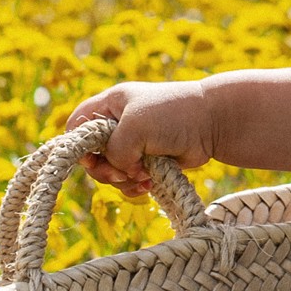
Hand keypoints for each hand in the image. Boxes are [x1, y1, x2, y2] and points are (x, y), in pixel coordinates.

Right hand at [64, 80, 220, 193]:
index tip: (92, 158)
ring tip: (143, 176)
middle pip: (92, 156)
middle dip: (105, 169)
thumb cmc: (172, 115)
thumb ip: (114, 150)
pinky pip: (129, 180)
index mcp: (110, 104)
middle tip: (124, 172)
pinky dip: (134, 186)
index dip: (77, 145)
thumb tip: (117, 170)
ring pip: (110, 172)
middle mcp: (118, 124)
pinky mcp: (147, 161)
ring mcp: (133, 144)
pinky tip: (148, 185)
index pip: (77, 126)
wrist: (213, 123)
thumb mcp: (134, 127)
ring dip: (123, 180)